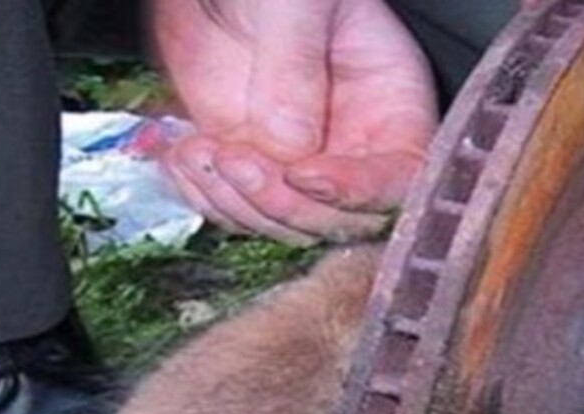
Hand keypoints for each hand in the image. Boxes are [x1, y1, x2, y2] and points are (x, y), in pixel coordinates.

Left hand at [152, 0, 438, 244]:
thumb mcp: (297, 3)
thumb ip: (296, 71)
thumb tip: (290, 148)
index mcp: (389, 101)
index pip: (398, 175)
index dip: (358, 190)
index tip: (305, 174)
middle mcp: (350, 142)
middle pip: (341, 217)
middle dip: (286, 204)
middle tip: (238, 161)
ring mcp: (295, 157)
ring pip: (283, 222)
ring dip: (237, 203)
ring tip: (202, 152)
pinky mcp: (245, 159)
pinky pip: (234, 205)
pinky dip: (204, 196)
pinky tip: (184, 159)